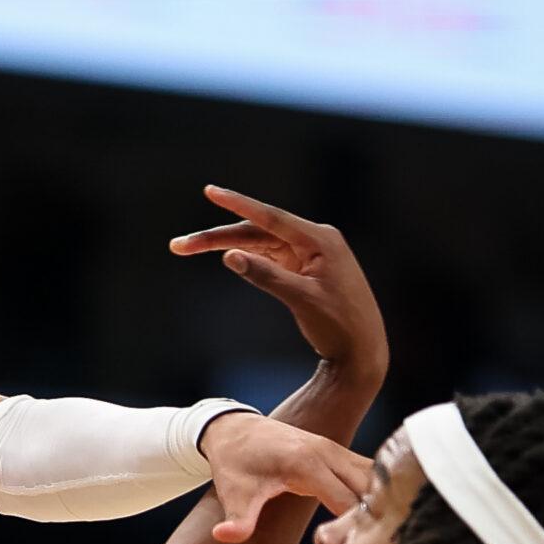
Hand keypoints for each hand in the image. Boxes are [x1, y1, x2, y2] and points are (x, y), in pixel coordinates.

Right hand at [172, 185, 387, 380]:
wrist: (363, 352)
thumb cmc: (339, 326)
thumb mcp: (301, 300)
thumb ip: (265, 275)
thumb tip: (229, 255)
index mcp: (320, 240)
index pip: (270, 217)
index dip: (237, 204)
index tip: (210, 192)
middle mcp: (316, 240)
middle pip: (258, 231)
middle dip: (218, 236)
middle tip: (180, 246)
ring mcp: (310, 253)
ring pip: (259, 242)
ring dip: (227, 245)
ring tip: (188, 249)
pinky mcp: (305, 268)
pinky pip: (269, 255)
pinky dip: (246, 256)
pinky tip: (224, 255)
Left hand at [199, 412, 372, 542]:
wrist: (234, 428)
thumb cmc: (235, 463)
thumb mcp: (234, 493)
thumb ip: (237, 519)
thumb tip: (222, 536)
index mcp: (307, 464)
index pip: (348, 504)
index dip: (350, 532)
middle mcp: (330, 453)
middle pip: (370, 492)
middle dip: (372, 523)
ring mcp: (338, 450)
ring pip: (378, 480)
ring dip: (381, 507)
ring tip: (374, 538)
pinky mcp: (340, 453)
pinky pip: (371, 473)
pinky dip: (379, 494)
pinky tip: (375, 518)